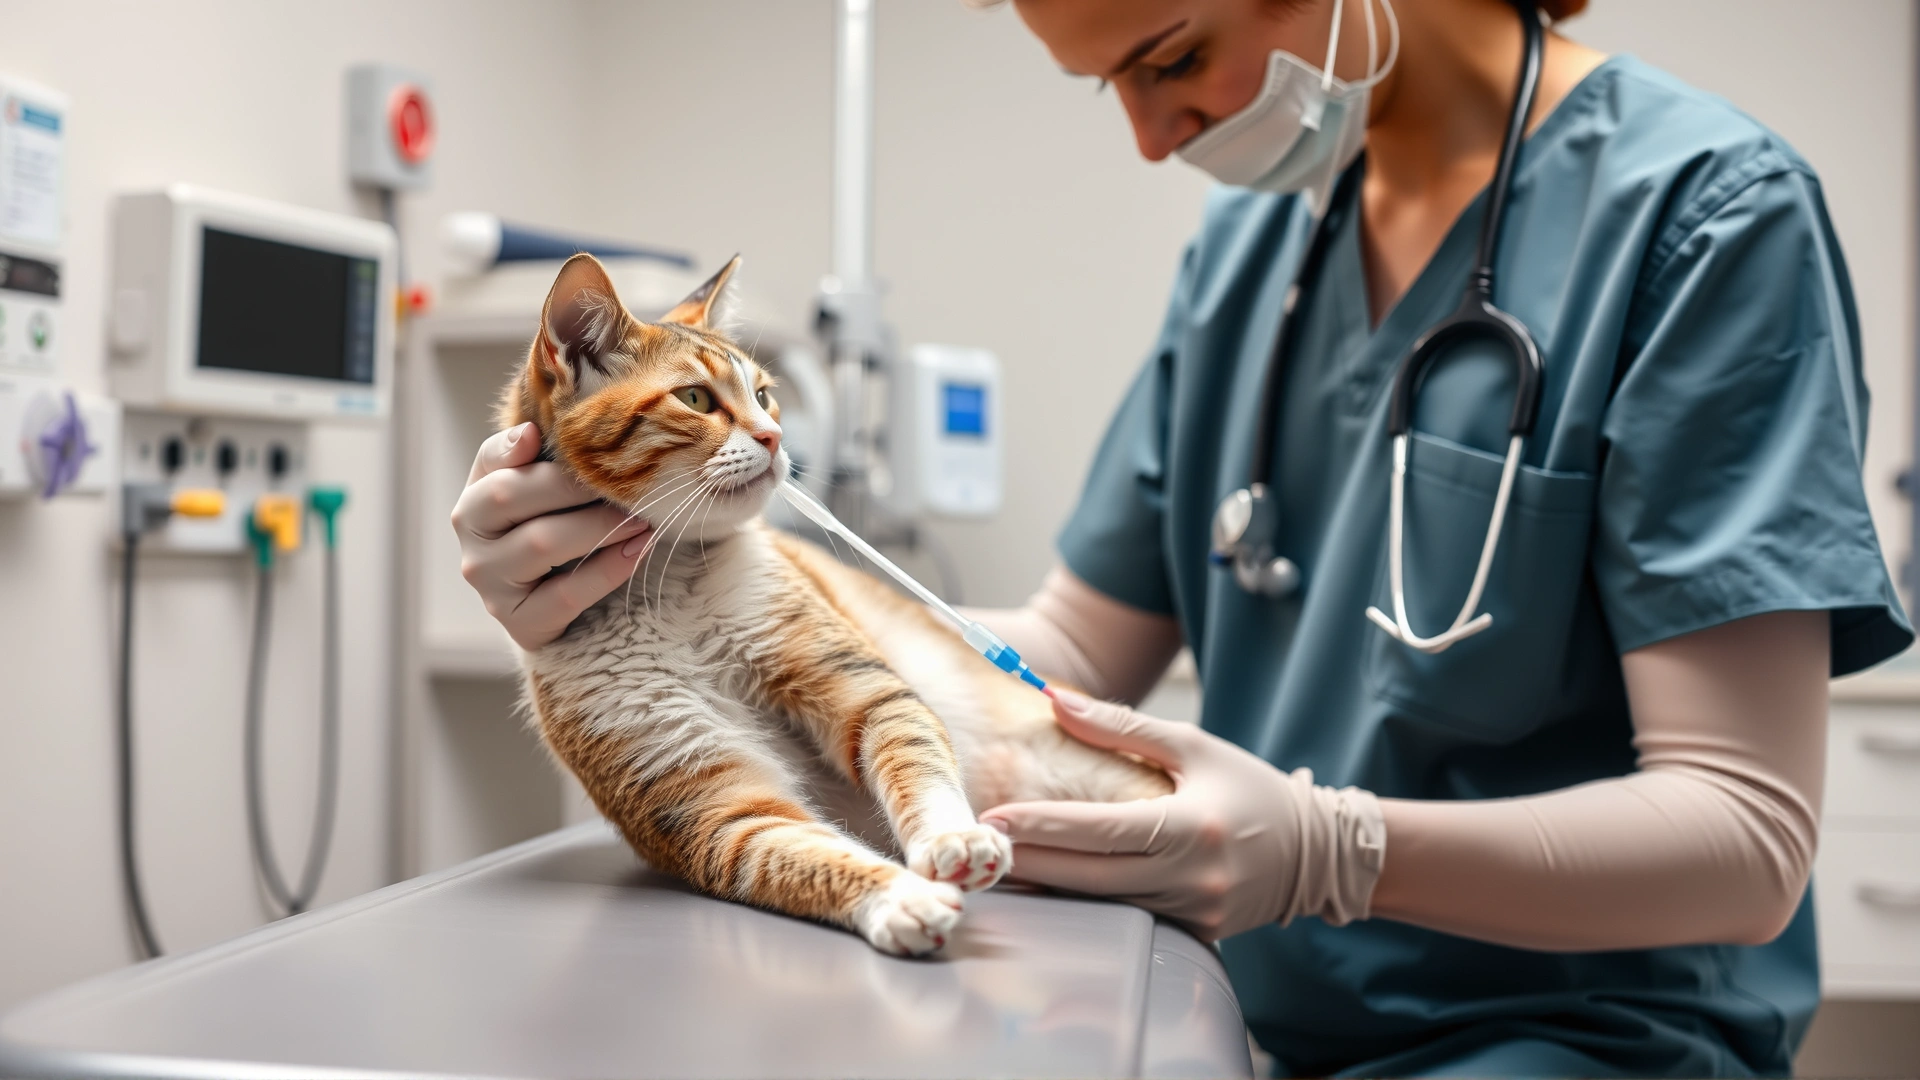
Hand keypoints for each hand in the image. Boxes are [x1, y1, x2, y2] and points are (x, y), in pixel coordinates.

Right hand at [450, 422, 650, 649]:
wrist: (551, 599)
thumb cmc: (548, 530)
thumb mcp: (533, 489)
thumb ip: (523, 457)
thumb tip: (528, 433)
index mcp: (473, 499)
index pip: (493, 462)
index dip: (533, 450)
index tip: (583, 446)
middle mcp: (471, 540)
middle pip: (512, 495)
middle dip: (575, 485)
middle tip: (627, 481)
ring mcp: (489, 584)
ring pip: (541, 542)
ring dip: (599, 525)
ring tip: (641, 517)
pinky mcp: (518, 622)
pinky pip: (565, 594)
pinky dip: (607, 570)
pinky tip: (637, 551)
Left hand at [979, 689, 1384, 940]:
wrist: (1313, 852)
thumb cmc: (1249, 789)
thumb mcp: (1192, 745)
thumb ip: (1121, 726)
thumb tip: (1055, 702)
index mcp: (1192, 827)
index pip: (1103, 831)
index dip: (1046, 827)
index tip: (997, 819)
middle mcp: (1192, 877)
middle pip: (1091, 878)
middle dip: (1030, 863)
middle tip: (979, 848)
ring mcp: (1193, 913)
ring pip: (1104, 905)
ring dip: (1050, 887)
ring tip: (999, 867)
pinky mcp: (1194, 934)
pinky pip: (1128, 921)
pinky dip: (1087, 906)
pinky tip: (1048, 891)